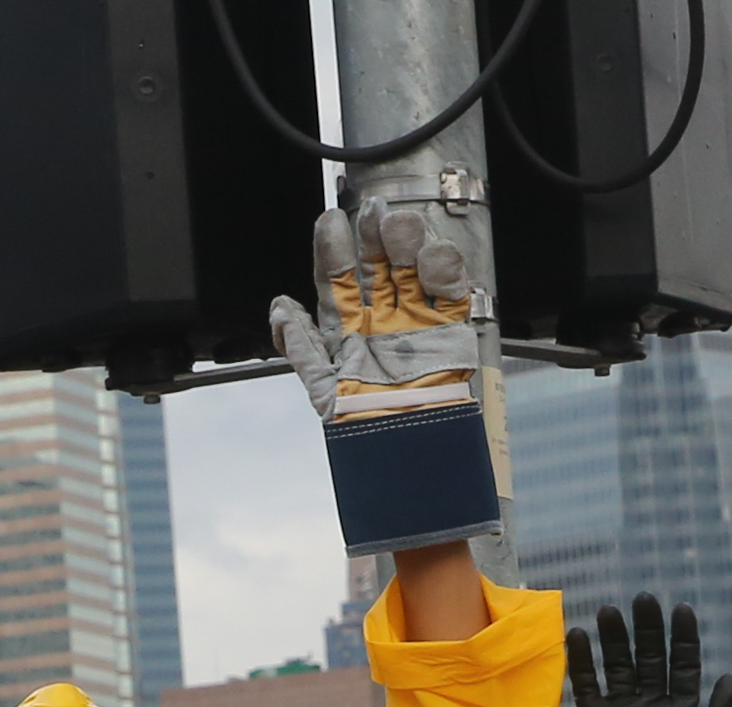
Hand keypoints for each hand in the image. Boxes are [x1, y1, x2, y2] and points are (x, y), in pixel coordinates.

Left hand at [269, 201, 494, 553]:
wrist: (413, 464)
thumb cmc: (366, 433)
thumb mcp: (324, 391)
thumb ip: (303, 347)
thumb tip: (280, 310)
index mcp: (348, 329)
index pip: (337, 278)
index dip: (333, 249)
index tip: (330, 223)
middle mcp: (382, 320)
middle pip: (378, 263)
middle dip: (374, 236)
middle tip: (373, 216)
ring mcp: (417, 322)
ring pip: (414, 267)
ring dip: (408, 243)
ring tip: (400, 231)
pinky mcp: (452, 330)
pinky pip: (451, 291)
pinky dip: (446, 271)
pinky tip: (434, 261)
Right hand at [567, 594, 731, 706]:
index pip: (683, 663)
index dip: (683, 637)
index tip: (681, 610)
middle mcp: (652, 702)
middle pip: (649, 655)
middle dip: (647, 628)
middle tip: (644, 600)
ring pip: (618, 664)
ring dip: (614, 638)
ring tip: (609, 612)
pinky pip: (587, 685)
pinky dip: (582, 662)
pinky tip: (577, 636)